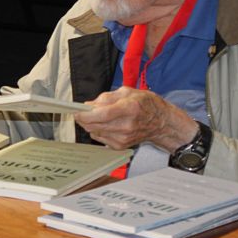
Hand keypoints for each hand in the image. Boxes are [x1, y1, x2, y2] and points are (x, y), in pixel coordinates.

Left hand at [74, 87, 197, 150]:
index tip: (75, 111)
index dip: (85, 114)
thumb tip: (88, 105)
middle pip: (95, 125)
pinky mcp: (121, 146)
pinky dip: (97, 131)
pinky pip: (101, 138)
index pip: (101, 115)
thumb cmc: (146, 104)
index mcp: (129, 108)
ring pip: (95, 132)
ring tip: (94, 117)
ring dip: (90, 124)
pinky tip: (104, 125)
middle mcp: (126, 125)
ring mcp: (124, 138)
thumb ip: (106, 98)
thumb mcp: (127, 92)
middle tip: (80, 112)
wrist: (161, 122)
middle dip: (83, 118)